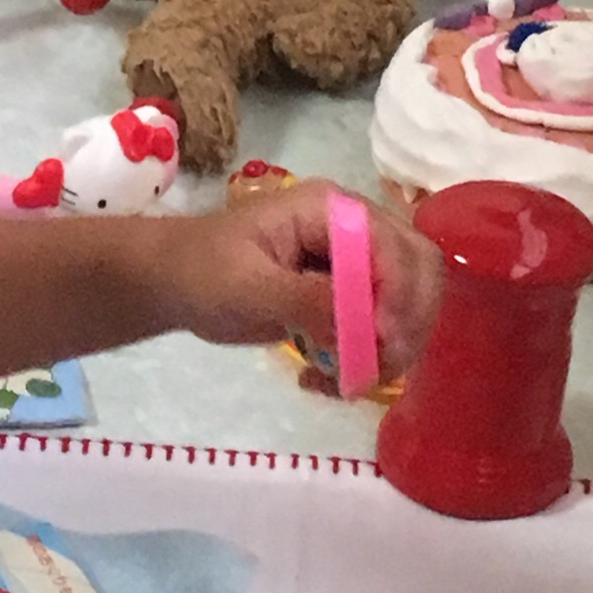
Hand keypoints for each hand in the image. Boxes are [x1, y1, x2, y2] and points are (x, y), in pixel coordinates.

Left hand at [158, 181, 442, 376]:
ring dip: (389, 351)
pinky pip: (382, 330)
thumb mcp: (246, 285)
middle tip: (375, 369)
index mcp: (331, 209)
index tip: (383, 342)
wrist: (172, 282)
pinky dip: (366, 361)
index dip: (401, 294)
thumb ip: (305, 300)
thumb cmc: (201, 270)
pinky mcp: (348, 297)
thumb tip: (363, 323)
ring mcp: (355, 263)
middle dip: (407, 325)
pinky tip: (325, 380)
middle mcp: (355, 229)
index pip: (395, 245)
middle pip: (419, 273)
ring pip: (409, 306)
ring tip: (344, 382)